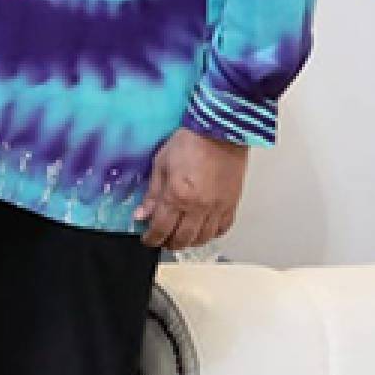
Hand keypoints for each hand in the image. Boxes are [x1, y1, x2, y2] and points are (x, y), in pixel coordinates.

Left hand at [135, 128, 249, 250]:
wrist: (220, 131)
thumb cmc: (189, 143)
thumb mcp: (160, 164)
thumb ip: (152, 194)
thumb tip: (141, 215)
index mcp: (177, 196)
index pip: (161, 228)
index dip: (151, 238)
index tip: (147, 239)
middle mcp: (198, 206)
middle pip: (182, 238)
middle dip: (169, 243)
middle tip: (162, 240)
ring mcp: (217, 207)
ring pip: (203, 238)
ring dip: (189, 242)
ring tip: (181, 238)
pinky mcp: (232, 203)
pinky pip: (223, 228)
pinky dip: (211, 234)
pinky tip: (203, 231)